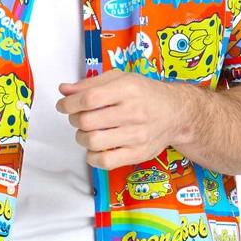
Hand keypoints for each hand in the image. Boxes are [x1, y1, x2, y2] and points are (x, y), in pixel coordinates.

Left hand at [55, 69, 194, 169]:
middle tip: (78, 117)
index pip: (89, 99)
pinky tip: (96, 148)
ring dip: (81, 137)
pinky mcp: (138, 153)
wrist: (176, 112)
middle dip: (74, 119)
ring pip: (93, 141)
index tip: (63, 105)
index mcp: (127, 89)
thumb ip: (90, 84)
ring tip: (86, 132)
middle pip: (87, 121)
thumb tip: (64, 90)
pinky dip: (93, 157)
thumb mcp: (120, 79)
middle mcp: (133, 112)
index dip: (69, 103)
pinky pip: (106, 161)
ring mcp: (137, 135)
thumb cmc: (145, 94)